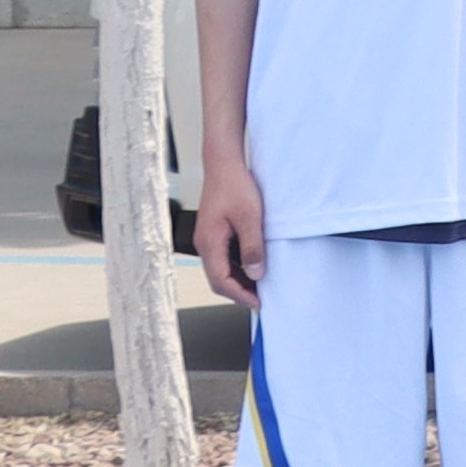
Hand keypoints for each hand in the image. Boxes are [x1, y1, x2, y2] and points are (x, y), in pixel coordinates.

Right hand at [193, 152, 263, 306]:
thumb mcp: (251, 217)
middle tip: (261, 299)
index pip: (220, 280)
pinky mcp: (214, 232)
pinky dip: (237, 267)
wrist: (224, 164)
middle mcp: (204, 243)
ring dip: (239, 280)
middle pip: (218, 278)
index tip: (258, 303)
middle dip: (238, 292)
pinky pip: (223, 257)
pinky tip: (253, 266)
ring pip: (220, 269)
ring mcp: (207, 238)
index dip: (239, 295)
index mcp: (209, 242)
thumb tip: (256, 273)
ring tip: (260, 286)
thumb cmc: (235, 186)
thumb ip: (253, 247)